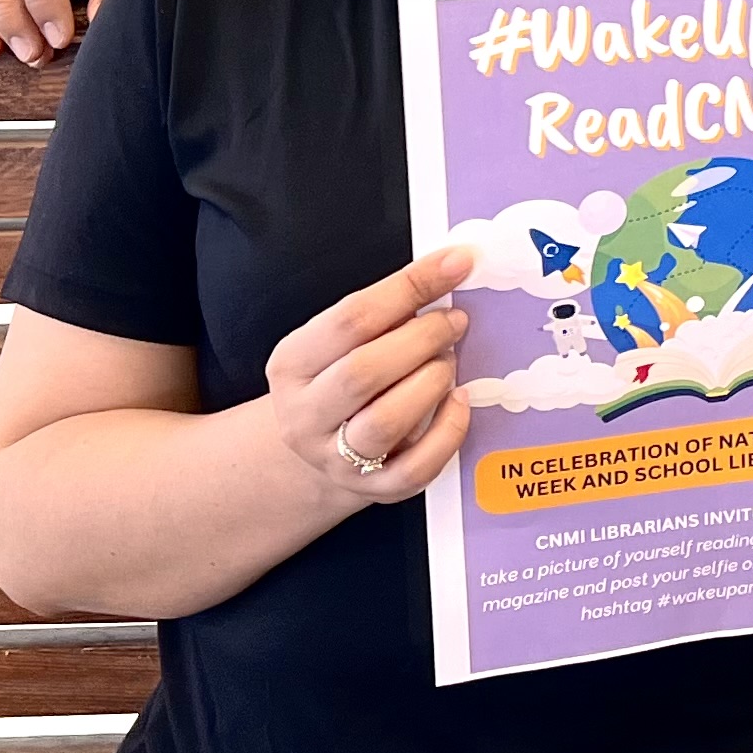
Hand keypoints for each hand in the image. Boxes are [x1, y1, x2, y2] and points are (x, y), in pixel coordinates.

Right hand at [264, 248, 475, 507]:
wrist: (317, 450)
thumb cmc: (342, 379)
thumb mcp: (341, 342)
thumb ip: (385, 313)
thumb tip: (448, 270)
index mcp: (292, 363)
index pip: (352, 318)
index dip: (410, 286)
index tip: (457, 263)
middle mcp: (305, 414)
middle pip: (363, 372)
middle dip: (422, 339)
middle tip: (455, 321)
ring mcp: (336, 458)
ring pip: (386, 423)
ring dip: (431, 383)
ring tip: (449, 361)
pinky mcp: (374, 490)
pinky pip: (417, 467)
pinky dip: (448, 431)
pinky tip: (460, 401)